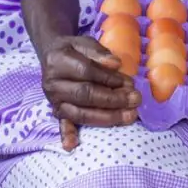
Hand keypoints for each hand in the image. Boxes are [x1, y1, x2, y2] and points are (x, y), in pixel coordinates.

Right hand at [36, 28, 136, 149]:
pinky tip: (72, 145)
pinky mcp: (56, 111)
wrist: (52, 56)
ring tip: (129, 116)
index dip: (109, 78)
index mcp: (59, 61)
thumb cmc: (74, 50)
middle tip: (135, 99)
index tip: (129, 82)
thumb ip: (99, 52)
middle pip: (85, 94)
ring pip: (80, 112)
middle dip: (113, 99)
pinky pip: (62, 124)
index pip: (87, 72)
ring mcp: (54, 100)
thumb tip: (116, 64)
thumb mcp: (85, 42)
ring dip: (106, 117)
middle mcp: (53, 83)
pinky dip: (67, 134)